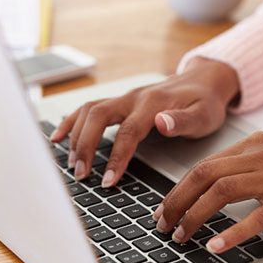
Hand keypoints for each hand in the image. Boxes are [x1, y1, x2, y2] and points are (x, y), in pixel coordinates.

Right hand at [50, 58, 239, 185]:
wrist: (205, 81)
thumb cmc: (205, 102)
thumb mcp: (204, 114)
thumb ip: (183, 120)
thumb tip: (162, 123)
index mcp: (153, 103)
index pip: (128, 132)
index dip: (115, 158)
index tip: (107, 181)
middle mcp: (134, 97)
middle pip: (98, 116)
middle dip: (85, 146)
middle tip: (81, 175)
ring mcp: (125, 98)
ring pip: (89, 111)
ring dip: (76, 136)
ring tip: (71, 163)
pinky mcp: (120, 102)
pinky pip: (89, 108)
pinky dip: (71, 122)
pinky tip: (57, 138)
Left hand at [152, 132, 262, 253]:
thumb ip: (244, 166)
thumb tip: (208, 187)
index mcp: (253, 145)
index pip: (205, 164)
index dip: (179, 188)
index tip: (166, 208)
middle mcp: (260, 156)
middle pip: (205, 175)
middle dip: (178, 201)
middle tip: (165, 224)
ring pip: (221, 192)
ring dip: (195, 216)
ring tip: (183, 236)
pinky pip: (255, 217)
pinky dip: (231, 232)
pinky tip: (215, 245)